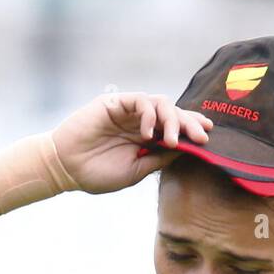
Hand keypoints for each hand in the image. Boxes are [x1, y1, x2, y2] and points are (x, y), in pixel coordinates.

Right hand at [51, 92, 212, 194]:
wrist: (66, 169)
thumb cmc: (98, 173)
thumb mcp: (136, 170)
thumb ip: (159, 159)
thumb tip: (187, 150)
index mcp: (147, 138)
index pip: (176, 128)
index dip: (192, 128)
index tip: (208, 136)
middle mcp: (141, 122)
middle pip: (173, 113)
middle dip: (189, 123)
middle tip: (201, 137)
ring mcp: (128, 111)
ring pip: (160, 103)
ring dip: (172, 119)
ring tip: (171, 140)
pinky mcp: (115, 103)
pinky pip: (140, 101)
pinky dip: (149, 114)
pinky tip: (148, 133)